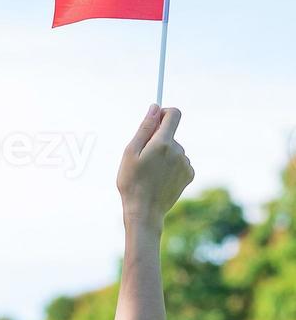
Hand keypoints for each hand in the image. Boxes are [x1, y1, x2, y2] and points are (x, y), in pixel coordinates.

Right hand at [117, 105, 193, 229]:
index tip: (153, 121)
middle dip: (158, 139)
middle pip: (170, 133)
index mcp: (163, 143)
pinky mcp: (189, 175)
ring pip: (174, 148)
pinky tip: (160, 177)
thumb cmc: (132, 181)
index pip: (174, 114)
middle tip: (144, 158)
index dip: (163, 113)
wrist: (144, 212)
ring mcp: (185, 164)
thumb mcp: (130, 152)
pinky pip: (180, 161)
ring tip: (151, 171)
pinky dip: (171, 164)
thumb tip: (155, 108)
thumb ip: (145, 128)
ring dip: (164, 153)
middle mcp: (178, 151)